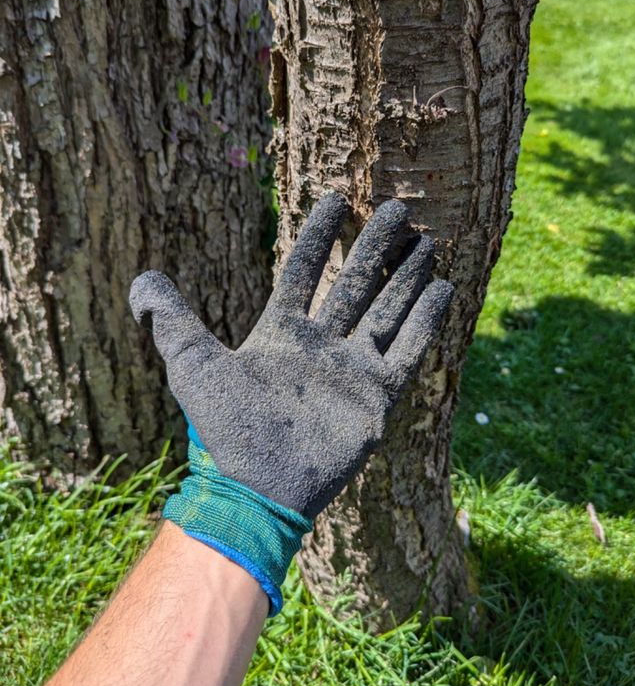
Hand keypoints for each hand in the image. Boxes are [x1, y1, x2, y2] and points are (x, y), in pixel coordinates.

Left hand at [130, 192, 451, 518]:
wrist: (258, 486)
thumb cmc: (223, 428)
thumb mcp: (191, 364)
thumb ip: (172, 318)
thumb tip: (140, 281)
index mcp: (281, 332)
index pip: (305, 270)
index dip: (320, 235)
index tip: (337, 199)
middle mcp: (320, 344)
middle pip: (355, 282)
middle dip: (376, 246)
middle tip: (397, 208)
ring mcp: (351, 368)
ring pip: (386, 308)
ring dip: (406, 275)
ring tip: (427, 239)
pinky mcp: (377, 394)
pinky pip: (408, 349)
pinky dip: (427, 319)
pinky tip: (443, 287)